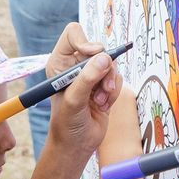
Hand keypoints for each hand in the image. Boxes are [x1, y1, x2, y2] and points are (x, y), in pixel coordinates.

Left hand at [35, 23, 120, 164]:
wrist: (77, 144)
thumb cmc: (67, 123)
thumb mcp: (74, 100)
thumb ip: (88, 78)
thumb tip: (104, 58)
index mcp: (60, 62)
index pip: (74, 34)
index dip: (86, 41)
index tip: (93, 54)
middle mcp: (75, 65)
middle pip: (99, 49)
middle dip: (103, 69)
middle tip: (101, 86)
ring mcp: (91, 75)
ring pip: (111, 65)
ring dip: (109, 84)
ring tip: (99, 101)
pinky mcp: (104, 85)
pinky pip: (118, 78)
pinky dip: (113, 93)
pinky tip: (102, 105)